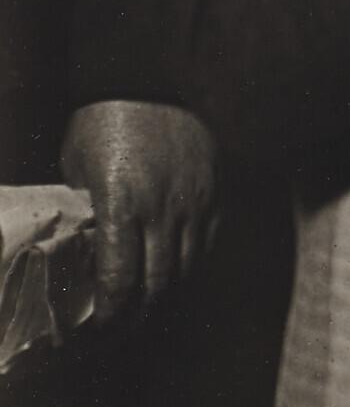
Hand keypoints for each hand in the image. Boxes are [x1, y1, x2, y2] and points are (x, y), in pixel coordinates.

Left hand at [59, 100, 217, 320]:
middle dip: (137, 320)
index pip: (119, 284)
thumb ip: (85, 212)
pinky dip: (190, 268)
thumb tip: (82, 252)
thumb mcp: (77, 168)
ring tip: (147, 310)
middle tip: (121, 331)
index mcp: (121, 204)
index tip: (98, 330)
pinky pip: (208, 245)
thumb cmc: (104, 120)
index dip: (109, 319)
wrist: (150, 75)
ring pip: (186, 272)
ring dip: (166, 299)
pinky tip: (173, 274)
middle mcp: (162, 209)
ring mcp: (194, 201)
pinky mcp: (215, 190)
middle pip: (157, 288)